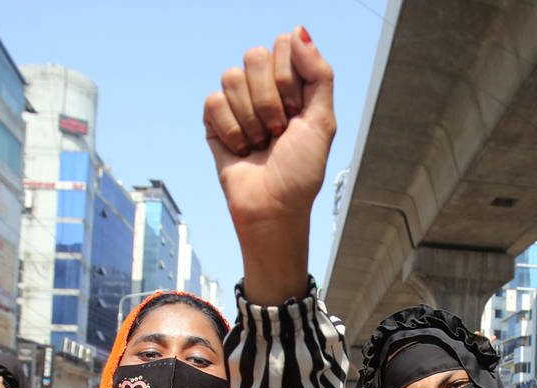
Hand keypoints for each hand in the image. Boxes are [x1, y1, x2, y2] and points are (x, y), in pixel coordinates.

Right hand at [204, 27, 334, 227]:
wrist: (274, 207)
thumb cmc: (301, 170)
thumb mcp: (322, 121)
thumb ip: (318, 73)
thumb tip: (297, 31)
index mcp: (292, 82)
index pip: (283, 46)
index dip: (290, 80)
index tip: (298, 113)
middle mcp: (264, 86)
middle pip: (254, 56)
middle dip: (270, 100)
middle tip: (278, 130)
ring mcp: (237, 101)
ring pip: (232, 77)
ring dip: (251, 119)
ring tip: (260, 143)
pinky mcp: (214, 118)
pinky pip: (214, 101)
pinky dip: (231, 130)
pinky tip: (242, 148)